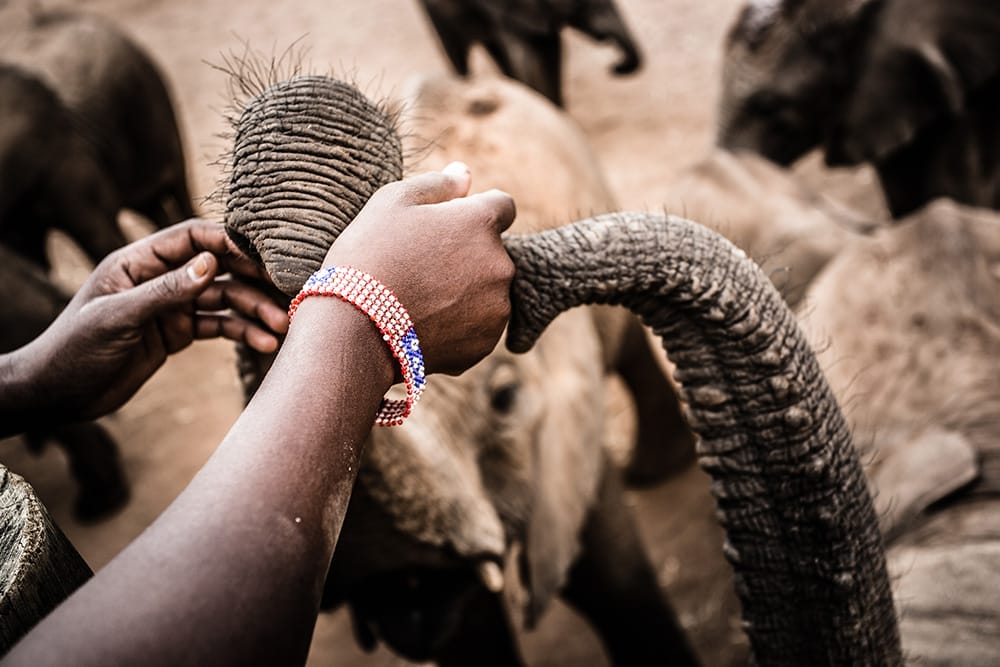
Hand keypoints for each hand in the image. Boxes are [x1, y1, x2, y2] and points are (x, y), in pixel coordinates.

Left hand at [19, 219, 288, 420]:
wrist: (58, 395)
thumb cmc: (75, 349)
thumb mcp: (119, 318)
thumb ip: (166, 290)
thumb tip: (211, 263)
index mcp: (138, 262)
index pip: (192, 237)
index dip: (227, 242)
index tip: (261, 257)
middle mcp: (159, 279)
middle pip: (217, 268)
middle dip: (251, 280)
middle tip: (284, 292)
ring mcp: (171, 306)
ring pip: (224, 299)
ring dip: (253, 311)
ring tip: (280, 327)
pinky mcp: (178, 333)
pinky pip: (218, 327)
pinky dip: (242, 333)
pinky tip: (264, 343)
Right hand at [321, 163, 516, 374]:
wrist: (356, 328)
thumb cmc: (369, 255)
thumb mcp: (392, 202)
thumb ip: (437, 185)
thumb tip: (465, 174)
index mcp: (482, 222)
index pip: (502, 206)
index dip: (475, 214)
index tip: (448, 228)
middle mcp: (501, 264)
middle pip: (494, 253)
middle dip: (469, 256)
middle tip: (422, 268)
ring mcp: (496, 308)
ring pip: (488, 293)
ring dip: (466, 292)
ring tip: (420, 299)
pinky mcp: (484, 344)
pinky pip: (477, 328)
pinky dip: (458, 326)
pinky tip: (423, 324)